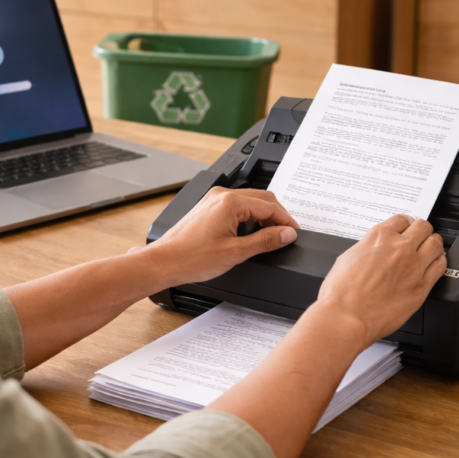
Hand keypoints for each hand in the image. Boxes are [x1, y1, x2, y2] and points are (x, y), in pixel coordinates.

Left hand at [140, 187, 299, 285]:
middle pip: (261, 199)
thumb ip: (265, 240)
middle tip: (286, 235)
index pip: (269, 206)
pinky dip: (248, 217)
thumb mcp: (236, 252)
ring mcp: (213, 200)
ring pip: (249, 202)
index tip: (294, 233)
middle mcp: (221, 195)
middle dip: (276, 216)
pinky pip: (236, 206)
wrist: (165, 262)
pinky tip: (250, 233)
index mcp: (230, 201)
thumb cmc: (191, 258)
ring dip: (262, 217)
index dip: (285, 220)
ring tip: (270, 236)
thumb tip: (286, 234)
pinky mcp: (207, 207)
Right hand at [315, 215, 446, 343]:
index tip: (406, 228)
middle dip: (421, 230)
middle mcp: (400, 248)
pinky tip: (434, 264)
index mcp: (380, 237)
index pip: (402, 219)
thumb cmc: (341, 293)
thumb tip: (374, 250)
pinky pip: (440, 266)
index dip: (405, 223)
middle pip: (423, 227)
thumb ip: (367, 248)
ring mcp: (413, 266)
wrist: (346, 317)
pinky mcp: (421, 286)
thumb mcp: (348, 257)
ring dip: (433, 244)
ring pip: (436, 244)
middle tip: (419, 236)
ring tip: (430, 249)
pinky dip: (439, 262)